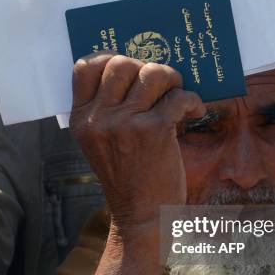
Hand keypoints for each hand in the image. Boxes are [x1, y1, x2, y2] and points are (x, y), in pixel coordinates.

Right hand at [70, 53, 204, 230]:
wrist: (142, 216)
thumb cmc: (128, 176)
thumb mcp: (101, 143)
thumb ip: (108, 110)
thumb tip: (141, 69)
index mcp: (81, 120)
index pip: (85, 68)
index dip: (109, 58)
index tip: (131, 68)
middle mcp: (99, 119)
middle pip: (122, 63)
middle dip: (147, 68)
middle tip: (162, 85)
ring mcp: (125, 124)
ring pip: (153, 73)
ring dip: (172, 79)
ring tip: (178, 94)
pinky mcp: (154, 131)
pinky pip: (178, 97)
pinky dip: (192, 101)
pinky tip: (193, 113)